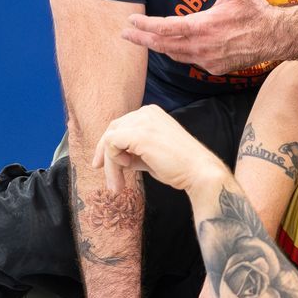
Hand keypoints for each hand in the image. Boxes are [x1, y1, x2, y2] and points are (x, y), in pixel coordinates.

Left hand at [93, 105, 230, 194]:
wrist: (198, 173)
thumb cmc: (178, 167)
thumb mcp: (150, 154)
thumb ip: (133, 151)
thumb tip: (115, 158)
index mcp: (151, 113)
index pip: (121, 125)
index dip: (109, 146)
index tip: (103, 165)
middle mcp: (146, 112)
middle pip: (112, 129)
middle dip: (104, 153)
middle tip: (99, 171)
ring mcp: (143, 120)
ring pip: (110, 139)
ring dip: (110, 164)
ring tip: (116, 185)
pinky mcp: (138, 133)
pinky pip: (111, 144)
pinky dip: (113, 161)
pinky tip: (126, 171)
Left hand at [121, 0, 281, 74]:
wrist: (275, 37)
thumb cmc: (255, 11)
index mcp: (203, 26)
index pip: (165, 28)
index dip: (145, 25)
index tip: (131, 20)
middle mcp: (202, 46)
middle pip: (163, 44)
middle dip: (142, 39)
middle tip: (125, 34)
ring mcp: (207, 59)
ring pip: (174, 54)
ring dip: (158, 47)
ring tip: (143, 40)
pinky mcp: (214, 68)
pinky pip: (189, 60)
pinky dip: (179, 53)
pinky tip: (171, 46)